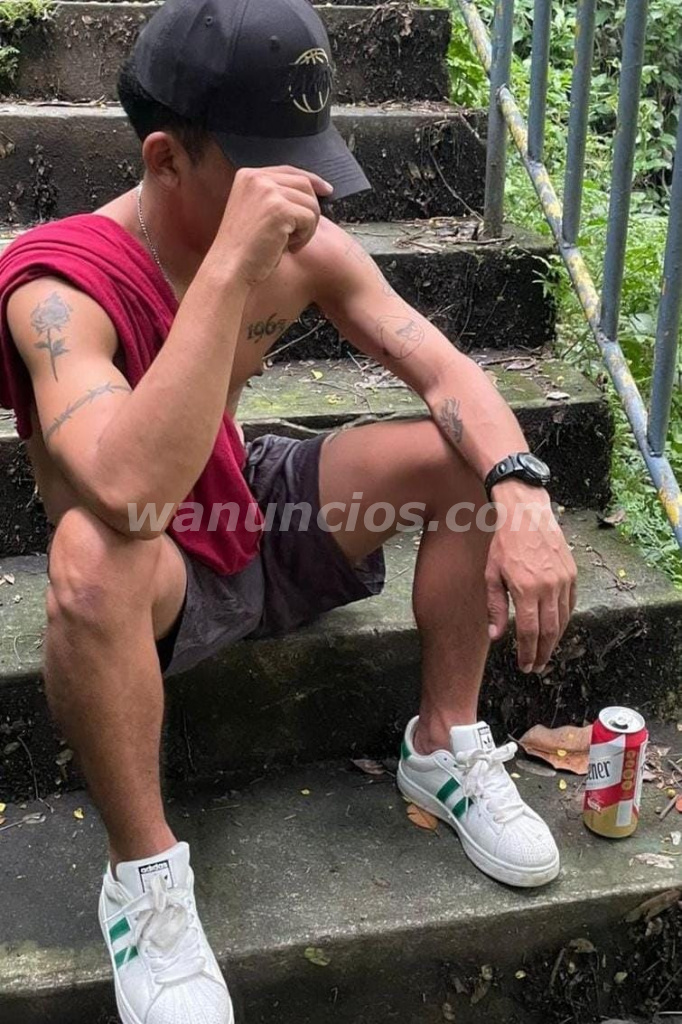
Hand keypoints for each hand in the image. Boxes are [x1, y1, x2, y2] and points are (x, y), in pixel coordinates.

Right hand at [215, 165, 332, 285]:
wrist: (229, 268)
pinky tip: (288, 247)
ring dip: (307, 228)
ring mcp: (267, 191)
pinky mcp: (279, 209)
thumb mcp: (256, 213)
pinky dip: (304, 237)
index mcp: (248, 176)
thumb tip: (312, 191)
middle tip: (296, 236)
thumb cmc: (243, 250)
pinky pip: (310, 218)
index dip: (312, 181)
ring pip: (311, 203)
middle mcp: (256, 178)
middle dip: (309, 211)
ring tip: (288, 243)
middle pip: (304, 184)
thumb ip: (275, 197)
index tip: (326, 191)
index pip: (289, 170)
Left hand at [484, 483, 577, 672]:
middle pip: (549, 631)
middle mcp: (549, 588)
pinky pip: (571, 604)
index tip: (525, 666)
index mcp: (526, 590)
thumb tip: (496, 636)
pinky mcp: (572, 574)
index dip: (527, 653)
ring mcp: (563, 581)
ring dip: (554, 640)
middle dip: (542, 653)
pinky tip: (556, 629)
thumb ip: (495, 607)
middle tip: (536, 667)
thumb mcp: (492, 575)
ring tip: (544, 652)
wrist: (527, 515)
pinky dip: (564, 620)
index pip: (529, 632)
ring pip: (563, 620)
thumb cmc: (504, 544)